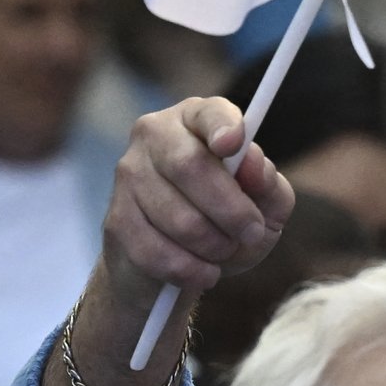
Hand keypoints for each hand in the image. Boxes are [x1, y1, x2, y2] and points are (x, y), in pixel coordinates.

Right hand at [98, 96, 294, 316]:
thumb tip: (254, 165)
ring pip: (176, 216)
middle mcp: (156, 136)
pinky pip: (156, 250)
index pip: (209, 112)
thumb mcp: (264, 205)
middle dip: (231, 209)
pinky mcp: (116, 219)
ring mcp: (129, 175)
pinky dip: (189, 269)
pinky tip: (204, 272)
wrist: (174, 263)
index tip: (233, 145)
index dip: (222, 126)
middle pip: (190, 166)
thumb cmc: (226, 221)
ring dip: (213, 245)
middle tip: (251, 233)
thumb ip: (269, 184)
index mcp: (197, 119)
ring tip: (224, 252)